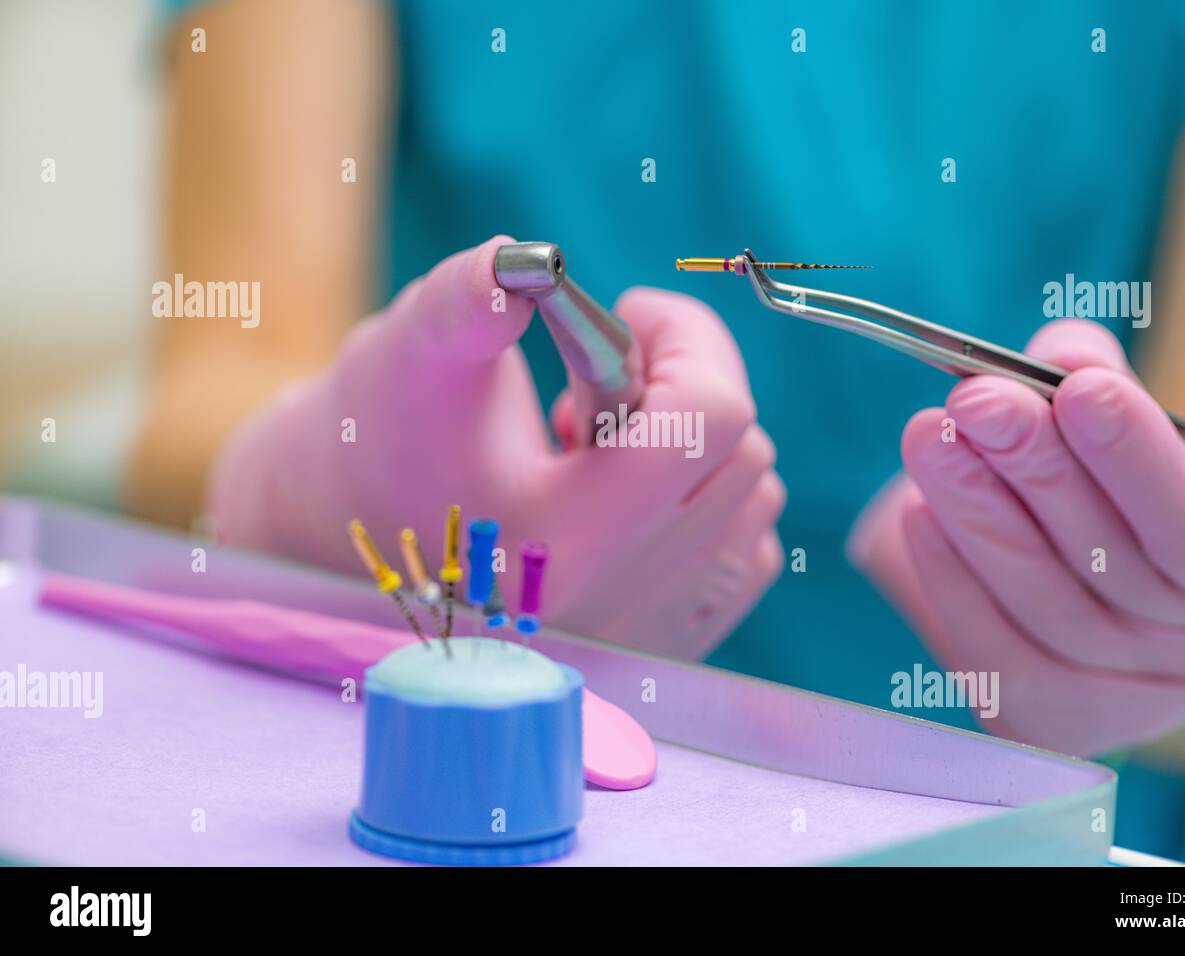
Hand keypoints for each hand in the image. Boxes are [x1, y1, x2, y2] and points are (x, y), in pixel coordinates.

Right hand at [207, 236, 783, 658]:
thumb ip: (467, 296)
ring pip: (754, 495)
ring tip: (597, 442)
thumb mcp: (412, 353)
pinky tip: (627, 485)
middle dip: (685, 380)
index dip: (684, 336)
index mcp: (559, 543)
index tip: (626, 310)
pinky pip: (748, 544)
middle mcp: (619, 607)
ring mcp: (650, 633)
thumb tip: (526, 262)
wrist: (355, 536)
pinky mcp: (667, 640)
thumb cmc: (381, 435)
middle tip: (597, 375)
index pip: (707, 420)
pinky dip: (709, 491)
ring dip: (695, 439)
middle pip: (741, 451)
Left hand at [849, 319, 1184, 755]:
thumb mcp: (1133, 439)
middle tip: (975, 400)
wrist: (1102, 594)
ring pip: (1043, 604)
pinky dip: (951, 577)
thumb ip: (1098, 384)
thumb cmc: (1130, 501)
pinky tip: (919, 512)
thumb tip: (1057, 355)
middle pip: (1108, 564)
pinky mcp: (1051, 721)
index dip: (1136, 459)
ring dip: (977, 514)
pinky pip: (992, 651)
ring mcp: (1127, 703)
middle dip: (1034, 470)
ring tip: (930, 438)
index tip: (1077, 389)